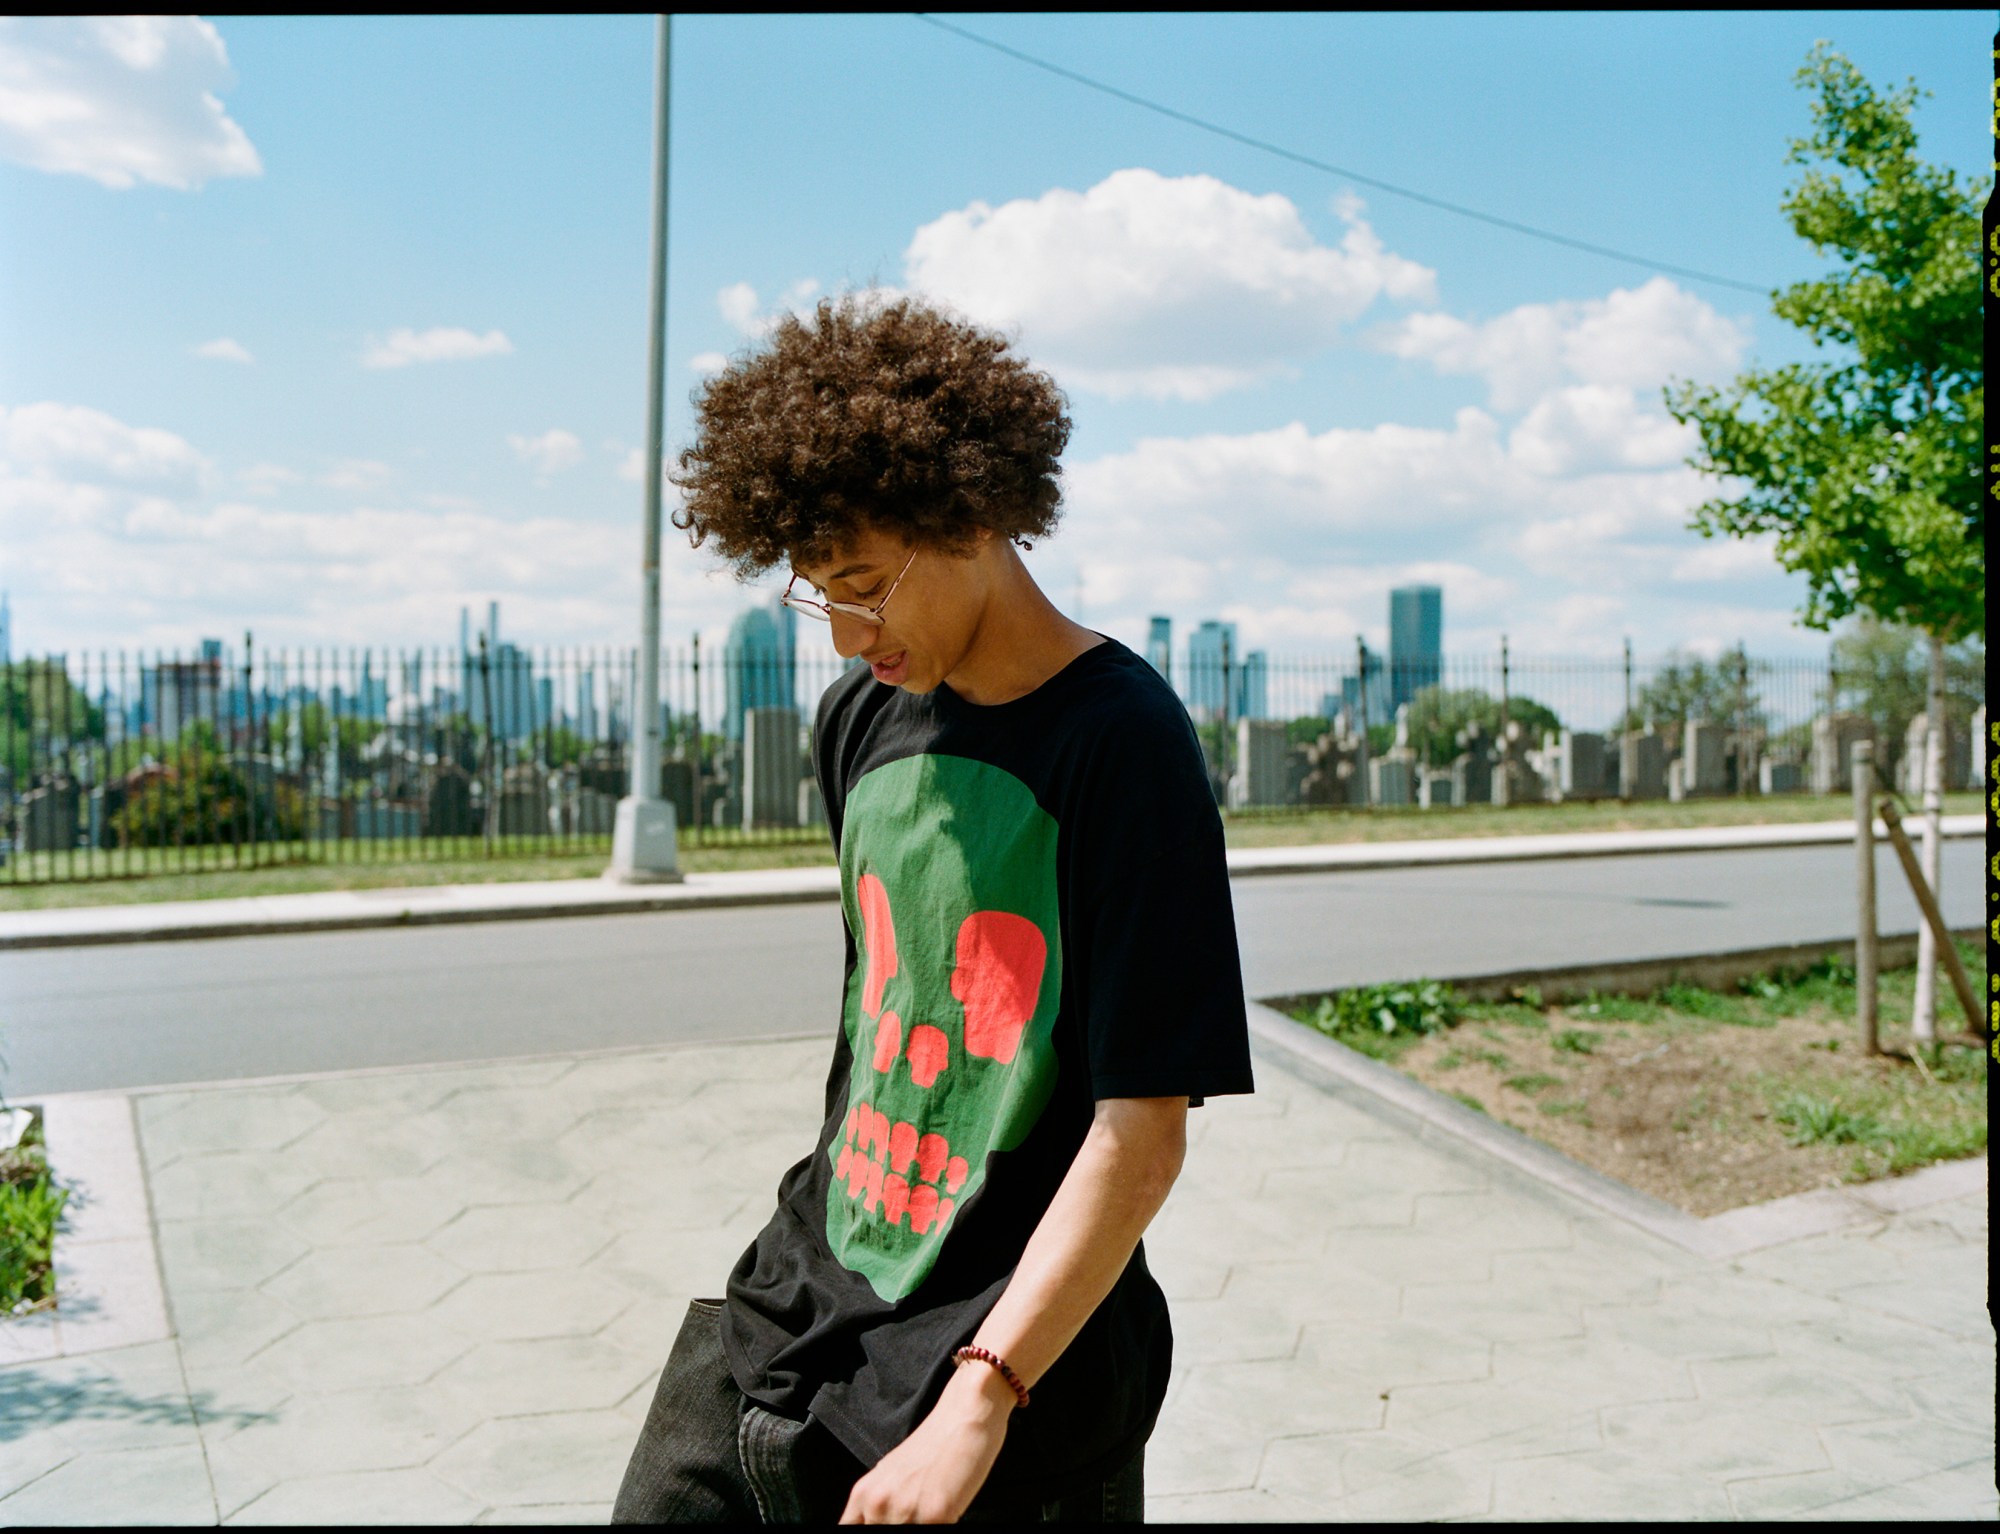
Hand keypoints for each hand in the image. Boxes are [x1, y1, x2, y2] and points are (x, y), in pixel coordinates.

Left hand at [838, 1359, 1014, 1522]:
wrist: (964, 1415)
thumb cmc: (934, 1444)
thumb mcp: (891, 1474)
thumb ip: (879, 1504)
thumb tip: (876, 1521)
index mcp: (864, 1495)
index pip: (849, 1532)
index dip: (869, 1531)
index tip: (885, 1523)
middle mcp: (878, 1505)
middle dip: (902, 1527)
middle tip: (918, 1514)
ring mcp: (904, 1512)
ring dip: (923, 1526)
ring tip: (934, 1513)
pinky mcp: (935, 1517)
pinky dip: (944, 1526)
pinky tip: (949, 1511)